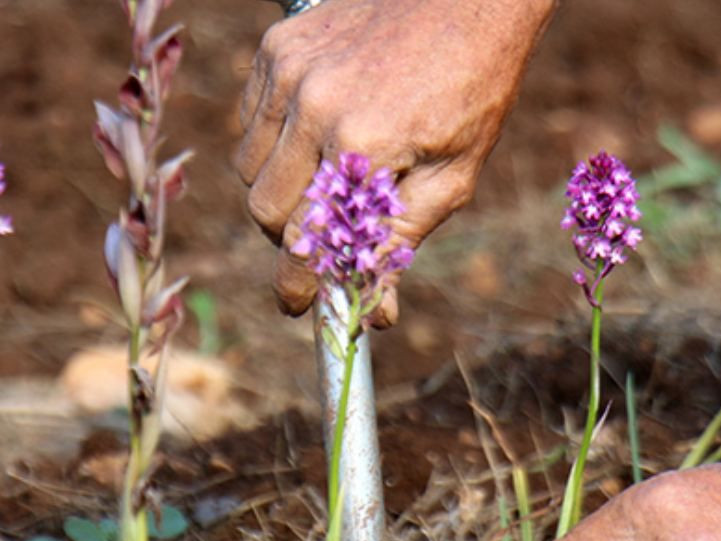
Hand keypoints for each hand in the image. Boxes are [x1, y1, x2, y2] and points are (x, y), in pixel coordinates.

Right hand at [238, 0, 553, 323]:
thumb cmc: (472, 87)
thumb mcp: (454, 174)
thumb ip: (402, 242)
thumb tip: (377, 313)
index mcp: (363, 144)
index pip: (307, 239)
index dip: (298, 283)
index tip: (297, 306)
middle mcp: (313, 106)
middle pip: (264, 209)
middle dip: (289, 234)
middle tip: (324, 233)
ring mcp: (288, 71)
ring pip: (248, 167)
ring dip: (279, 187)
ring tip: (326, 174)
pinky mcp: (277, 47)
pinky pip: (250, 120)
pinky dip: (272, 141)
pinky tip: (315, 132)